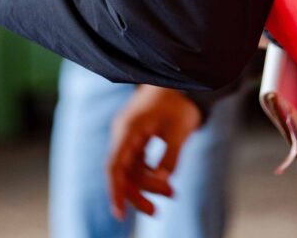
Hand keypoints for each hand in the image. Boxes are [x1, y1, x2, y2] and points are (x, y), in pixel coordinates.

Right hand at [108, 84, 201, 220]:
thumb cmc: (178, 104)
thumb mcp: (178, 131)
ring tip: (171, 194)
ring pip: (130, 170)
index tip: (119, 213)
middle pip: (122, 172)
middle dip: (137, 194)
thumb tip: (165, 183)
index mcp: (128, 128)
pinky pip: (137, 163)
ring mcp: (130, 136)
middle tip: (156, 211)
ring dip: (147, 185)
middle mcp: (124, 133)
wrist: (181, 83)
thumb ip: (170, 158)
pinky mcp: (137, 138)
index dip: (115, 191)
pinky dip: (149, 175)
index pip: (115, 165)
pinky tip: (165, 182)